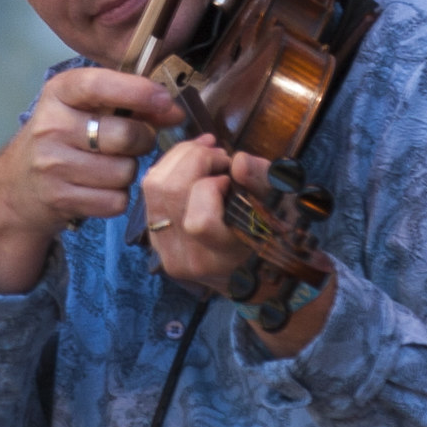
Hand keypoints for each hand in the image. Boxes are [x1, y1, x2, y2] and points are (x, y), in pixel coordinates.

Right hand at [0, 67, 183, 292]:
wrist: (16, 185)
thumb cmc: (62, 137)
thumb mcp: (84, 107)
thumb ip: (129, 102)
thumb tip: (175, 112)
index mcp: (58, 93)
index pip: (100, 84)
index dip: (138, 91)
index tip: (164, 101)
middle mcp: (51, 126)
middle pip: (125, 135)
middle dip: (141, 140)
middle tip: (131, 142)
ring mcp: (52, 165)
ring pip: (125, 171)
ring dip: (128, 171)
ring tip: (109, 166)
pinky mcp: (59, 199)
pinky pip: (116, 200)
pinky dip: (117, 197)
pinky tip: (99, 188)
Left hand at [142, 135, 334, 353]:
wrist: (247, 274)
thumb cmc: (267, 235)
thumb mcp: (277, 208)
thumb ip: (262, 183)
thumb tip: (239, 161)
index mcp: (219, 259)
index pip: (199, 222)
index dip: (212, 187)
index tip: (231, 179)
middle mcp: (185, 258)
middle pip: (169, 192)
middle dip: (195, 158)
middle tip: (219, 154)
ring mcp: (164, 249)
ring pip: (152, 186)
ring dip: (180, 157)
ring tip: (206, 152)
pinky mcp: (153, 236)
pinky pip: (149, 190)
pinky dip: (169, 167)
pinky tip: (191, 161)